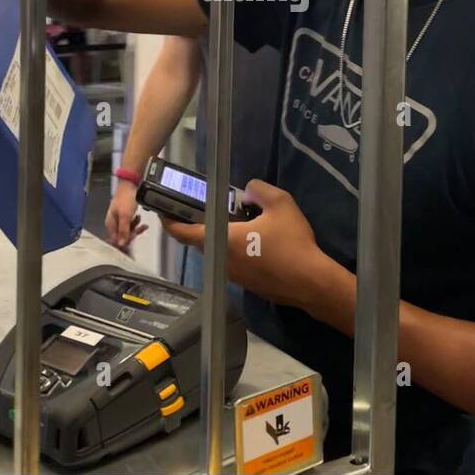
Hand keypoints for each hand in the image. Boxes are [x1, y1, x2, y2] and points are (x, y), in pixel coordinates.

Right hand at [105, 179, 147, 250]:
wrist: (130, 185)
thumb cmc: (125, 198)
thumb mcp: (125, 216)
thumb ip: (123, 230)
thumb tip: (121, 244)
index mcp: (110, 224)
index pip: (114, 240)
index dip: (124, 242)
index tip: (133, 241)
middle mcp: (113, 223)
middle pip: (122, 236)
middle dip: (132, 234)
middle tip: (139, 230)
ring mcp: (119, 219)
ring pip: (127, 230)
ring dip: (135, 229)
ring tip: (142, 224)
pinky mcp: (126, 215)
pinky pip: (131, 224)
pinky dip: (136, 223)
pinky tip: (140, 219)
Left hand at [159, 180, 332, 308]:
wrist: (311, 282)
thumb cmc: (292, 243)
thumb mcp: (280, 204)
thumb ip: (259, 190)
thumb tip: (248, 191)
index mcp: (223, 240)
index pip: (185, 232)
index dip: (170, 222)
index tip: (163, 212)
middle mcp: (222, 261)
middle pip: (202, 242)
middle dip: (201, 225)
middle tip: (209, 208)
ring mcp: (234, 276)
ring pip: (218, 254)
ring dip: (221, 239)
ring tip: (238, 222)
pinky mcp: (248, 285)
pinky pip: (233, 263)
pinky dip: (235, 251)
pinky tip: (257, 242)